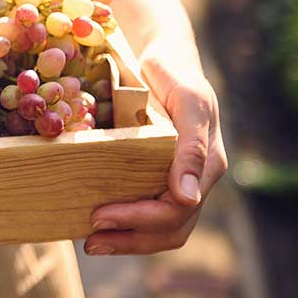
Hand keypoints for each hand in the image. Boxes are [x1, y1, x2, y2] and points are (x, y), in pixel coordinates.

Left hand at [83, 0, 227, 255]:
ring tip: (92, 242)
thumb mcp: (189, 101)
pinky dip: (127, 225)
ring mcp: (179, 179)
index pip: (176, 211)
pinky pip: (149, 210)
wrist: (165, 55)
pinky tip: (100, 225)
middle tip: (90, 239)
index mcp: (207, 165)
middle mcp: (196, 179)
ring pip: (162, 229)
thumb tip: (186, 198)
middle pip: (170, 229)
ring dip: (127, 241)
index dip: (138, 219)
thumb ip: (192, 147)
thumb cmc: (178, 74)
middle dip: (130, 239)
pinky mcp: (160, 175)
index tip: (100, 215)